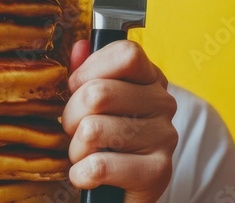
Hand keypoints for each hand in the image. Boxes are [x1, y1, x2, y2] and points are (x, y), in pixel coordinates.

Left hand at [62, 39, 177, 202]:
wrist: (122, 192)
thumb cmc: (107, 139)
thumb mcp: (95, 102)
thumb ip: (87, 71)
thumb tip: (80, 46)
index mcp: (150, 78)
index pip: (126, 53)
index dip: (89, 69)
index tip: (77, 87)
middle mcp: (163, 103)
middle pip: (99, 92)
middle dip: (70, 115)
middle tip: (73, 130)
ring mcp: (164, 137)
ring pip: (93, 129)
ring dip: (75, 149)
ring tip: (85, 154)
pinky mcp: (158, 172)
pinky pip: (99, 166)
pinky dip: (81, 174)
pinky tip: (88, 176)